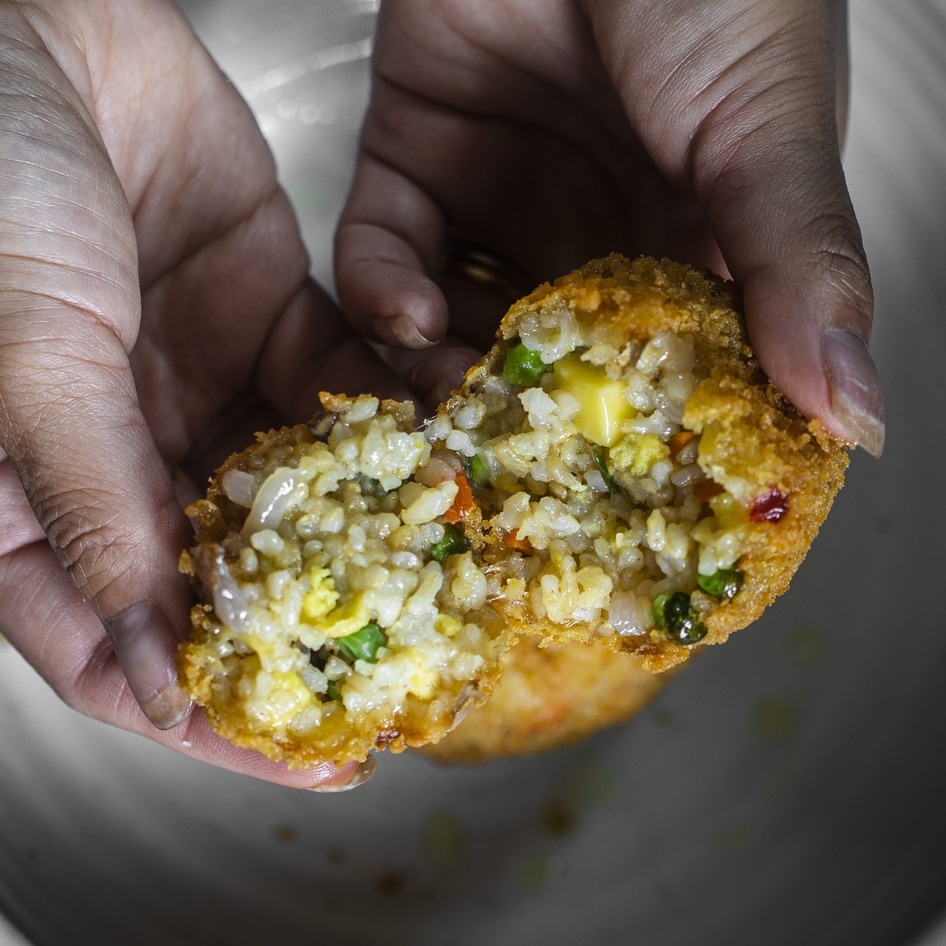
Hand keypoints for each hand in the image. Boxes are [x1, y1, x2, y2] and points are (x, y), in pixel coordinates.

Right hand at [0, 0, 400, 788]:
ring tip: (455, 570)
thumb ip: (92, 497)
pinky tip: (449, 444)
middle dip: (317, 633)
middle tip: (411, 680)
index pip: (118, 654)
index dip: (211, 716)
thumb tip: (151, 652)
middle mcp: (125, 463)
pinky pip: (341, 397)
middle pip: (226, 587)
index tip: (312, 758)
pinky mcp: (268, 327)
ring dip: (372, 529)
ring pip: (298, 497)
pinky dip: (392, 421)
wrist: (44, 31)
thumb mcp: (25, 351)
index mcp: (31, 505)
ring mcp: (202, 396)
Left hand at [335, 0, 883, 455]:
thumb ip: (800, 270)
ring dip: (440, 376)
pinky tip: (406, 311)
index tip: (609, 505)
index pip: (652, 374)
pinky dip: (382, 293)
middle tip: (499, 479)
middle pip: (540, 366)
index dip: (629, 443)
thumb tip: (853, 416)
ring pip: (454, 326)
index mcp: (681, 246)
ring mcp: (494, 203)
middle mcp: (583, 237)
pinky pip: (381, 255)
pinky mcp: (413, 162)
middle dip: (516, 425)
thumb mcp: (767, 133)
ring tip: (445, 411)